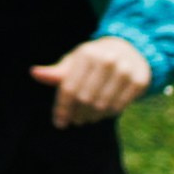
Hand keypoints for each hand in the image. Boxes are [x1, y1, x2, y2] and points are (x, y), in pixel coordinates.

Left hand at [32, 37, 150, 127]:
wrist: (129, 50)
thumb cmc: (93, 60)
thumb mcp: (74, 62)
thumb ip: (56, 72)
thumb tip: (34, 73)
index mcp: (87, 54)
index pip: (69, 88)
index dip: (62, 108)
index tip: (58, 123)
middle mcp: (107, 60)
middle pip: (85, 99)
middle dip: (77, 114)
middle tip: (75, 121)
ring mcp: (125, 70)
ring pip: (102, 105)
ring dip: (91, 116)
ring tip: (86, 118)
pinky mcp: (140, 80)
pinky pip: (119, 106)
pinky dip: (108, 114)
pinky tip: (102, 114)